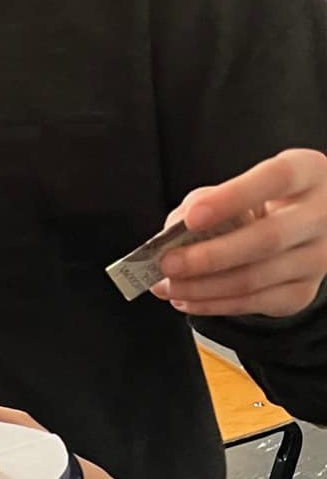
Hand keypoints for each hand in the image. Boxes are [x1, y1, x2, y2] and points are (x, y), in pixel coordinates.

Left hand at [156, 151, 326, 317]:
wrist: (304, 228)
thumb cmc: (264, 200)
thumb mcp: (244, 184)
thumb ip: (207, 199)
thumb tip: (173, 232)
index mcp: (308, 173)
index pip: (276, 180)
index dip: (233, 198)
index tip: (192, 217)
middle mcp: (321, 216)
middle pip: (268, 240)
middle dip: (209, 257)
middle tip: (167, 263)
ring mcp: (316, 258)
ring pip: (255, 279)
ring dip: (202, 287)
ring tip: (167, 286)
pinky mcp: (302, 291)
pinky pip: (253, 303)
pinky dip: (212, 304)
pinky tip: (186, 299)